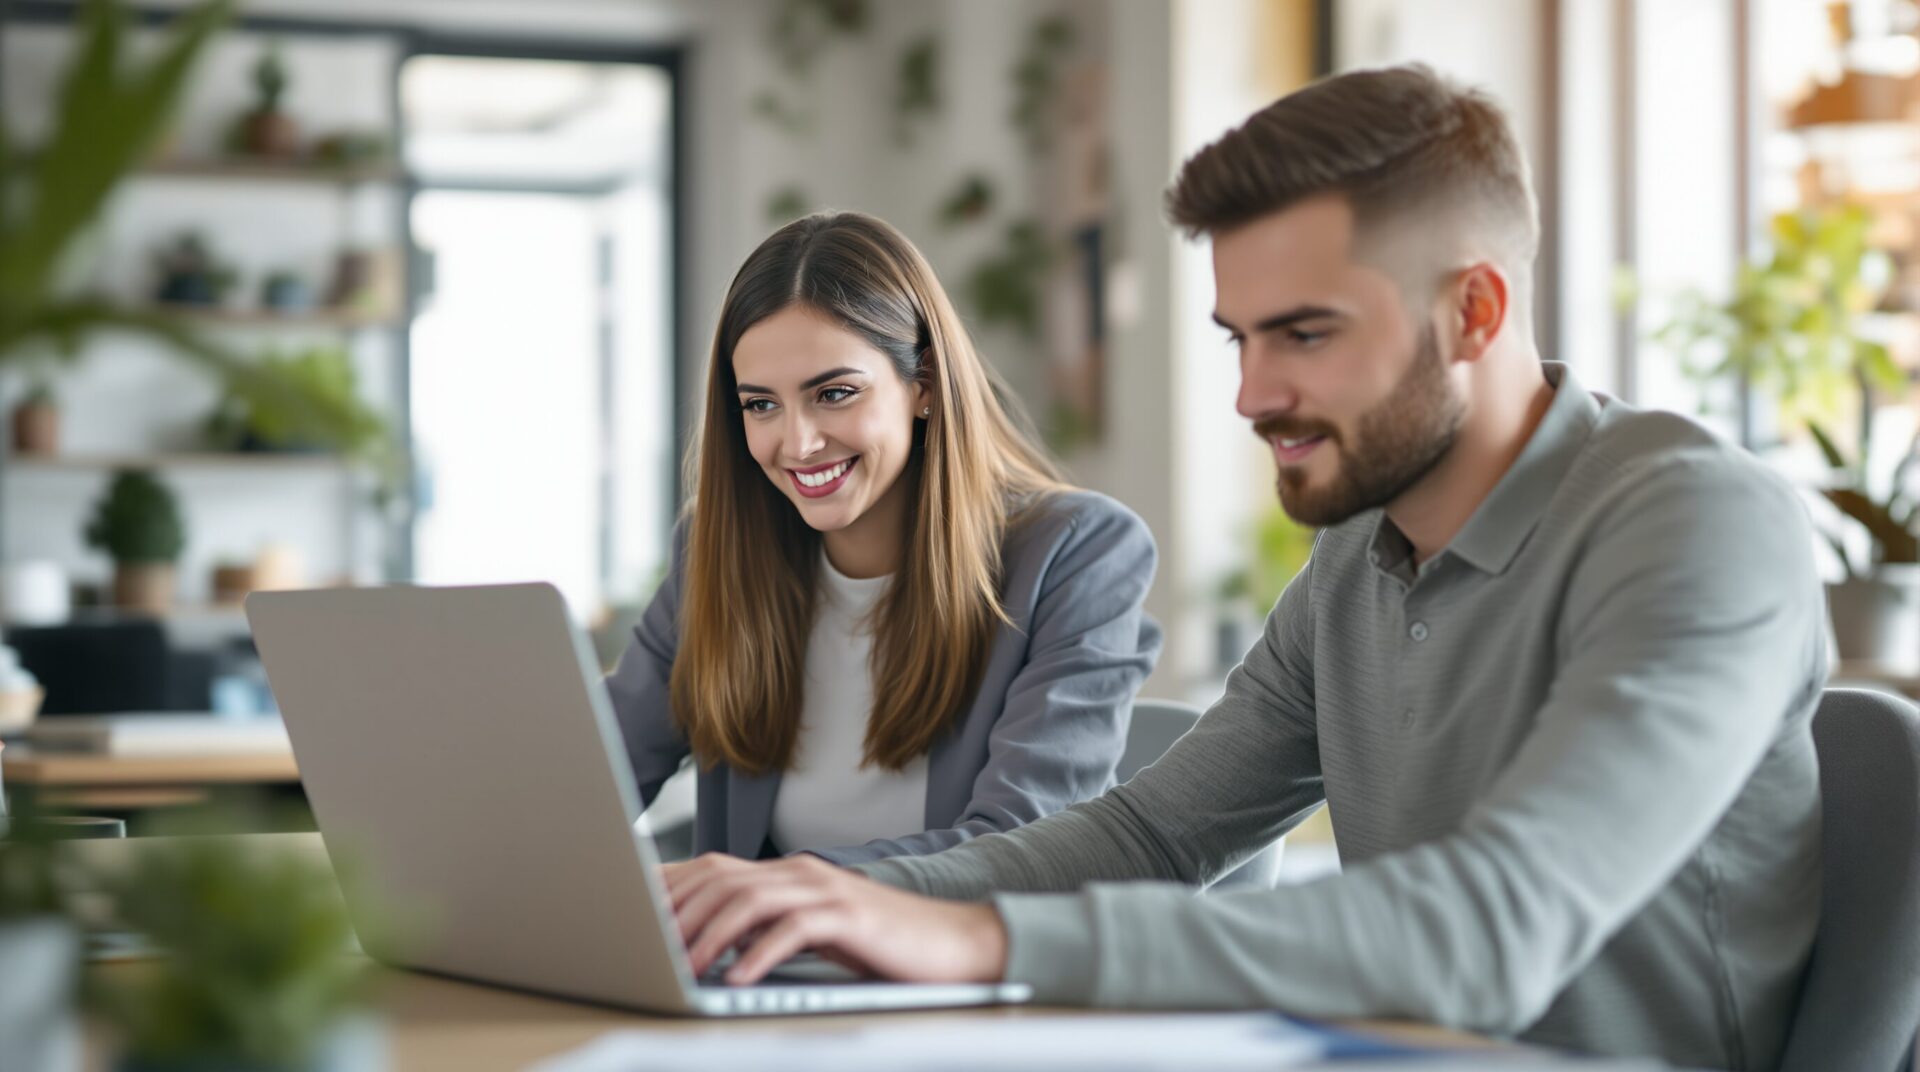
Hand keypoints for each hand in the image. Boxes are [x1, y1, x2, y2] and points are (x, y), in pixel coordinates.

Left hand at [661, 852, 1008, 985]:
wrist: (950, 943)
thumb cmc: (878, 943)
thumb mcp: (813, 930)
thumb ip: (766, 926)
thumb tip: (710, 941)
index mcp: (787, 872)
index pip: (713, 868)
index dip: (669, 885)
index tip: (630, 907)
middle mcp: (800, 872)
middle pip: (722, 879)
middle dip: (678, 911)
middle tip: (645, 943)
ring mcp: (825, 890)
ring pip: (750, 900)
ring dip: (710, 935)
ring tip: (683, 965)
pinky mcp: (849, 916)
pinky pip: (793, 931)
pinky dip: (759, 955)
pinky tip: (738, 979)